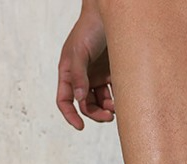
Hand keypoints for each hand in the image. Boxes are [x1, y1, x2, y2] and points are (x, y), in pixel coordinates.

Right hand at [57, 2, 113, 129]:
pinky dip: (116, 101)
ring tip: (115, 109)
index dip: (70, 115)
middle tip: (108, 116)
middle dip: (95, 114)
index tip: (80, 126)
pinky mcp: (111, 74)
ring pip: (100, 102)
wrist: (111, 14)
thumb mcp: (79, 51)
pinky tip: (122, 102)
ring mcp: (97, 77)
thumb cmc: (90, 28)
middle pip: (85, 105)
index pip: (64, 100)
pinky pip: (113, 94)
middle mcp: (82, 77)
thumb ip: (78, 76)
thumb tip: (78, 99)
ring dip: (107, 110)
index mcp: (68, 72)